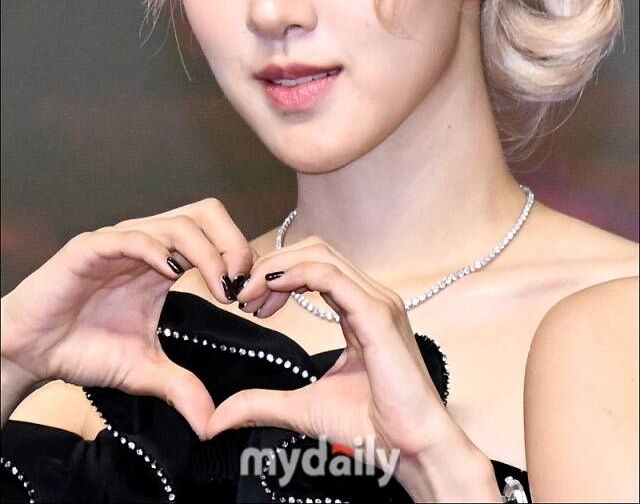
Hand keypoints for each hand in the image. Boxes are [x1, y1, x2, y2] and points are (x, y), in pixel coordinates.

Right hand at [1, 197, 255, 438]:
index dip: (238, 260)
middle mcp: (148, 245)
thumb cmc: (83, 349)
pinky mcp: (91, 247)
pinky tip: (170, 273)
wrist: (31, 352)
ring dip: (207, 252)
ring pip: (176, 223)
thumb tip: (211, 421)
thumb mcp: (143, 370)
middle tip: (239, 283)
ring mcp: (121, 242)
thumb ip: (180, 386)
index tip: (247, 298)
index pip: (215, 236)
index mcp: (165, 263)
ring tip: (218, 285)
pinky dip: (157, 249)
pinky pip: (131, 237)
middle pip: (205, 214)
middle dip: (232, 243)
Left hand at [206, 237, 491, 494]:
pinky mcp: (377, 314)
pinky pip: (331, 276)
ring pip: (321, 256)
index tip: (248, 302)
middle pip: (315, 252)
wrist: (411, 449)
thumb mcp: (302, 408)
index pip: (314, 268)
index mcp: (361, 309)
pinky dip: (296, 274)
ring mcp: (377, 301)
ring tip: (251, 294)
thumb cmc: (372, 427)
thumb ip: (262, 403)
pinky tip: (272, 288)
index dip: (277, 275)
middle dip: (272, 266)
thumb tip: (216, 419)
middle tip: (243, 295)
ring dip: (278, 267)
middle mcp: (371, 297)